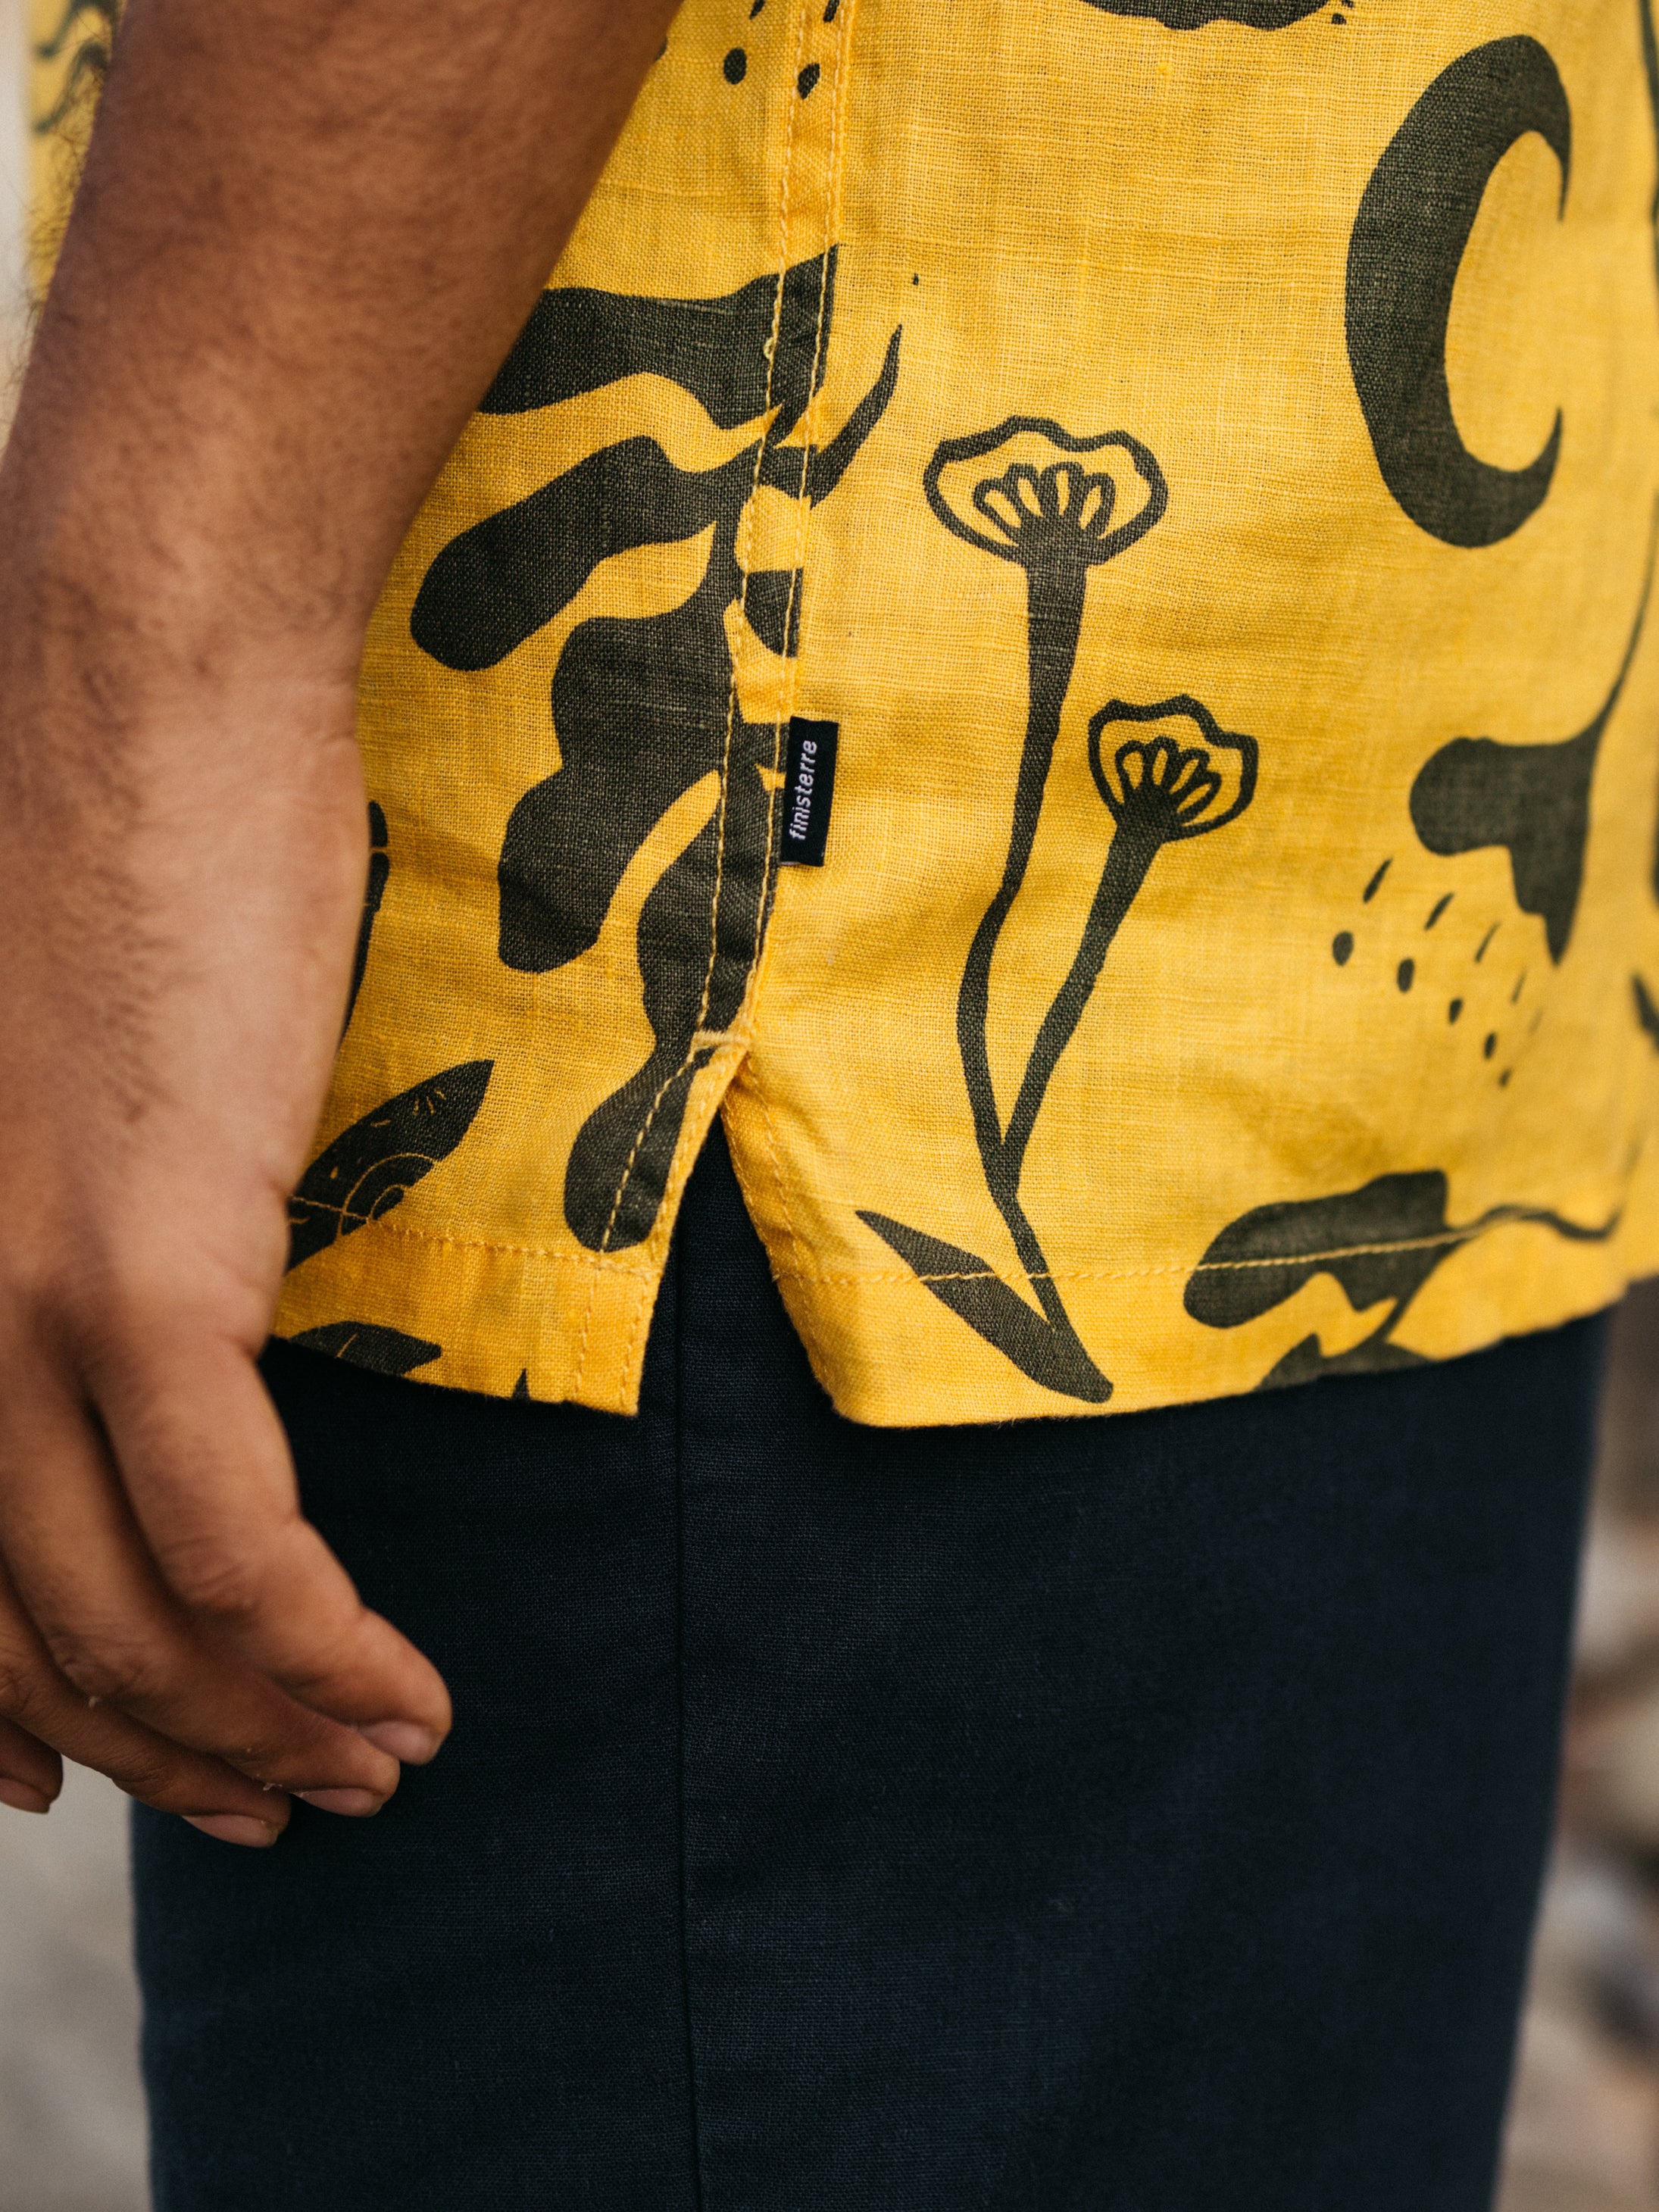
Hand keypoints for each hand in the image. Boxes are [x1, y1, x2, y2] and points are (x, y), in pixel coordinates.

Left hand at [0, 0, 682, 1838]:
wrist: (128, 677)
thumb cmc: (111, 850)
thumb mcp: (55, 1090)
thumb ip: (72, 1242)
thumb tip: (165, 1360)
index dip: (21, 1713)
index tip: (112, 1775)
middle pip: (22, 1637)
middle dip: (163, 1752)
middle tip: (274, 1804)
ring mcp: (0, 1311)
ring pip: (124, 1622)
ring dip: (259, 1726)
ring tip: (368, 1769)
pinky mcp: (131, 1277)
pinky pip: (225, 1544)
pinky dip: (314, 1649)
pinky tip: (397, 1687)